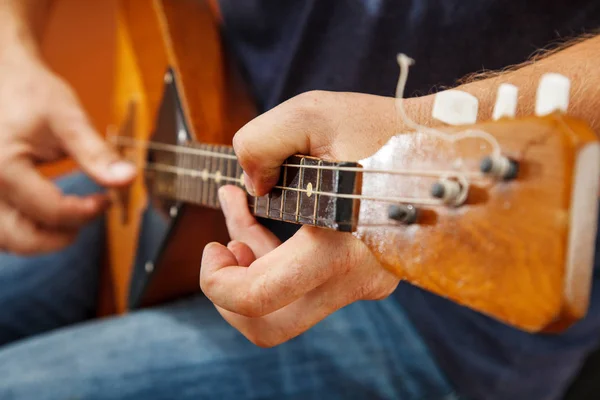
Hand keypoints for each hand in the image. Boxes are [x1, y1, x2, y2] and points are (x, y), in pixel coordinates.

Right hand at [0, 49, 134, 253]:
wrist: (1, 75)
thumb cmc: (29, 90)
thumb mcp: (68, 118)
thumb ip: (96, 153)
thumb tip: (128, 178)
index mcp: (3, 167)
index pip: (51, 211)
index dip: (86, 212)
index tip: (106, 200)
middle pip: (19, 238)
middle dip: (59, 237)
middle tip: (87, 215)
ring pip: (4, 239)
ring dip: (38, 238)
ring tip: (68, 219)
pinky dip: (21, 229)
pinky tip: (44, 216)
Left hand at [200, 91, 407, 346]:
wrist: (451, 151)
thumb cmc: (388, 131)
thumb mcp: (313, 115)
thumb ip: (261, 142)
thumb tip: (250, 187)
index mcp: (339, 249)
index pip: (258, 300)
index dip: (217, 281)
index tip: (213, 244)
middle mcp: (356, 280)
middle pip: (268, 325)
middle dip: (231, 289)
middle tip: (223, 243)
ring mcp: (366, 283)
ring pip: (287, 305)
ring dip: (254, 264)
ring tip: (242, 206)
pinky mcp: (367, 275)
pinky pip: (310, 285)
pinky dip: (279, 257)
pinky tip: (268, 213)